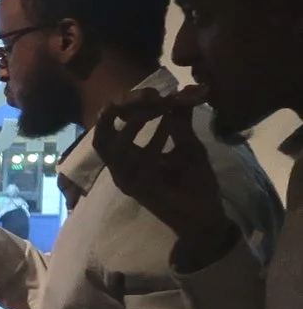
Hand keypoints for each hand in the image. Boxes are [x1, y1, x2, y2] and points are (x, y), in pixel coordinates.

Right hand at [92, 88, 238, 264]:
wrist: (205, 216)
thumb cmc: (195, 184)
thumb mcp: (189, 147)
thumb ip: (181, 124)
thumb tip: (183, 94)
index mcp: (131, 158)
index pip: (114, 127)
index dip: (128, 105)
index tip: (156, 92)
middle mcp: (121, 167)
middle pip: (102, 133)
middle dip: (120, 109)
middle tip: (147, 94)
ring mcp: (125, 177)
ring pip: (107, 144)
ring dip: (129, 121)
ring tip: (154, 104)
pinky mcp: (134, 186)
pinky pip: (128, 159)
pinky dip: (144, 137)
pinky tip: (165, 123)